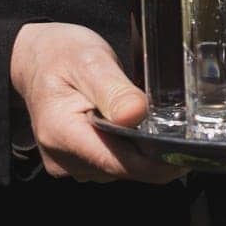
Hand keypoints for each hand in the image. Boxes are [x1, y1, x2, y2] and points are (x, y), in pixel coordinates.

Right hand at [9, 22, 185, 183]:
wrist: (38, 60)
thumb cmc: (63, 55)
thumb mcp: (91, 61)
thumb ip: (114, 90)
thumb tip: (136, 114)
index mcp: (62, 133)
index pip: (121, 164)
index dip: (159, 161)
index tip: (187, 145)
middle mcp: (63, 158)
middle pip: (128, 170)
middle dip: (155, 152)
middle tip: (174, 122)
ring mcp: (70, 164)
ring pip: (126, 170)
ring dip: (144, 150)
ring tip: (146, 119)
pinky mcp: (79, 164)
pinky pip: (118, 164)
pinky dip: (133, 149)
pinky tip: (132, 126)